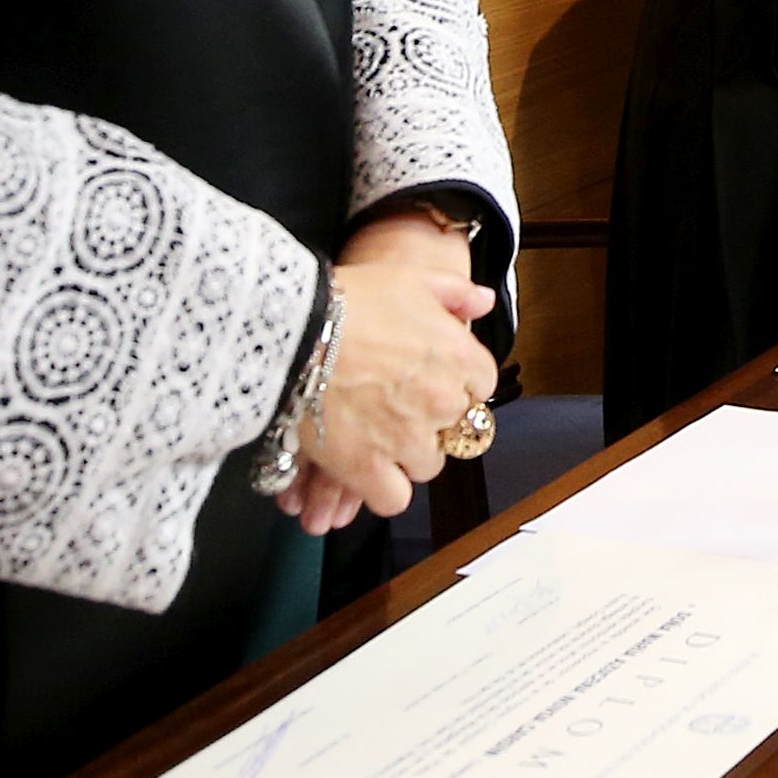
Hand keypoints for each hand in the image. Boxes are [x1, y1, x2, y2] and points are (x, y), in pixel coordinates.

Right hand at [299, 254, 499, 520]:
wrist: (293, 330)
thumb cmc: (349, 300)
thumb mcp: (410, 278)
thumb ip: (455, 291)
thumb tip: (484, 301)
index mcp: (460, 357)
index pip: (482, 384)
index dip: (456, 382)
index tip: (430, 378)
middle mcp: (442, 402)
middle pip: (456, 428)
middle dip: (432, 419)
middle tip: (397, 404)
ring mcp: (407, 439)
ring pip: (426, 465)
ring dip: (408, 454)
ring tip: (377, 434)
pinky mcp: (368, 468)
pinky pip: (394, 498)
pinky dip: (382, 489)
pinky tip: (367, 470)